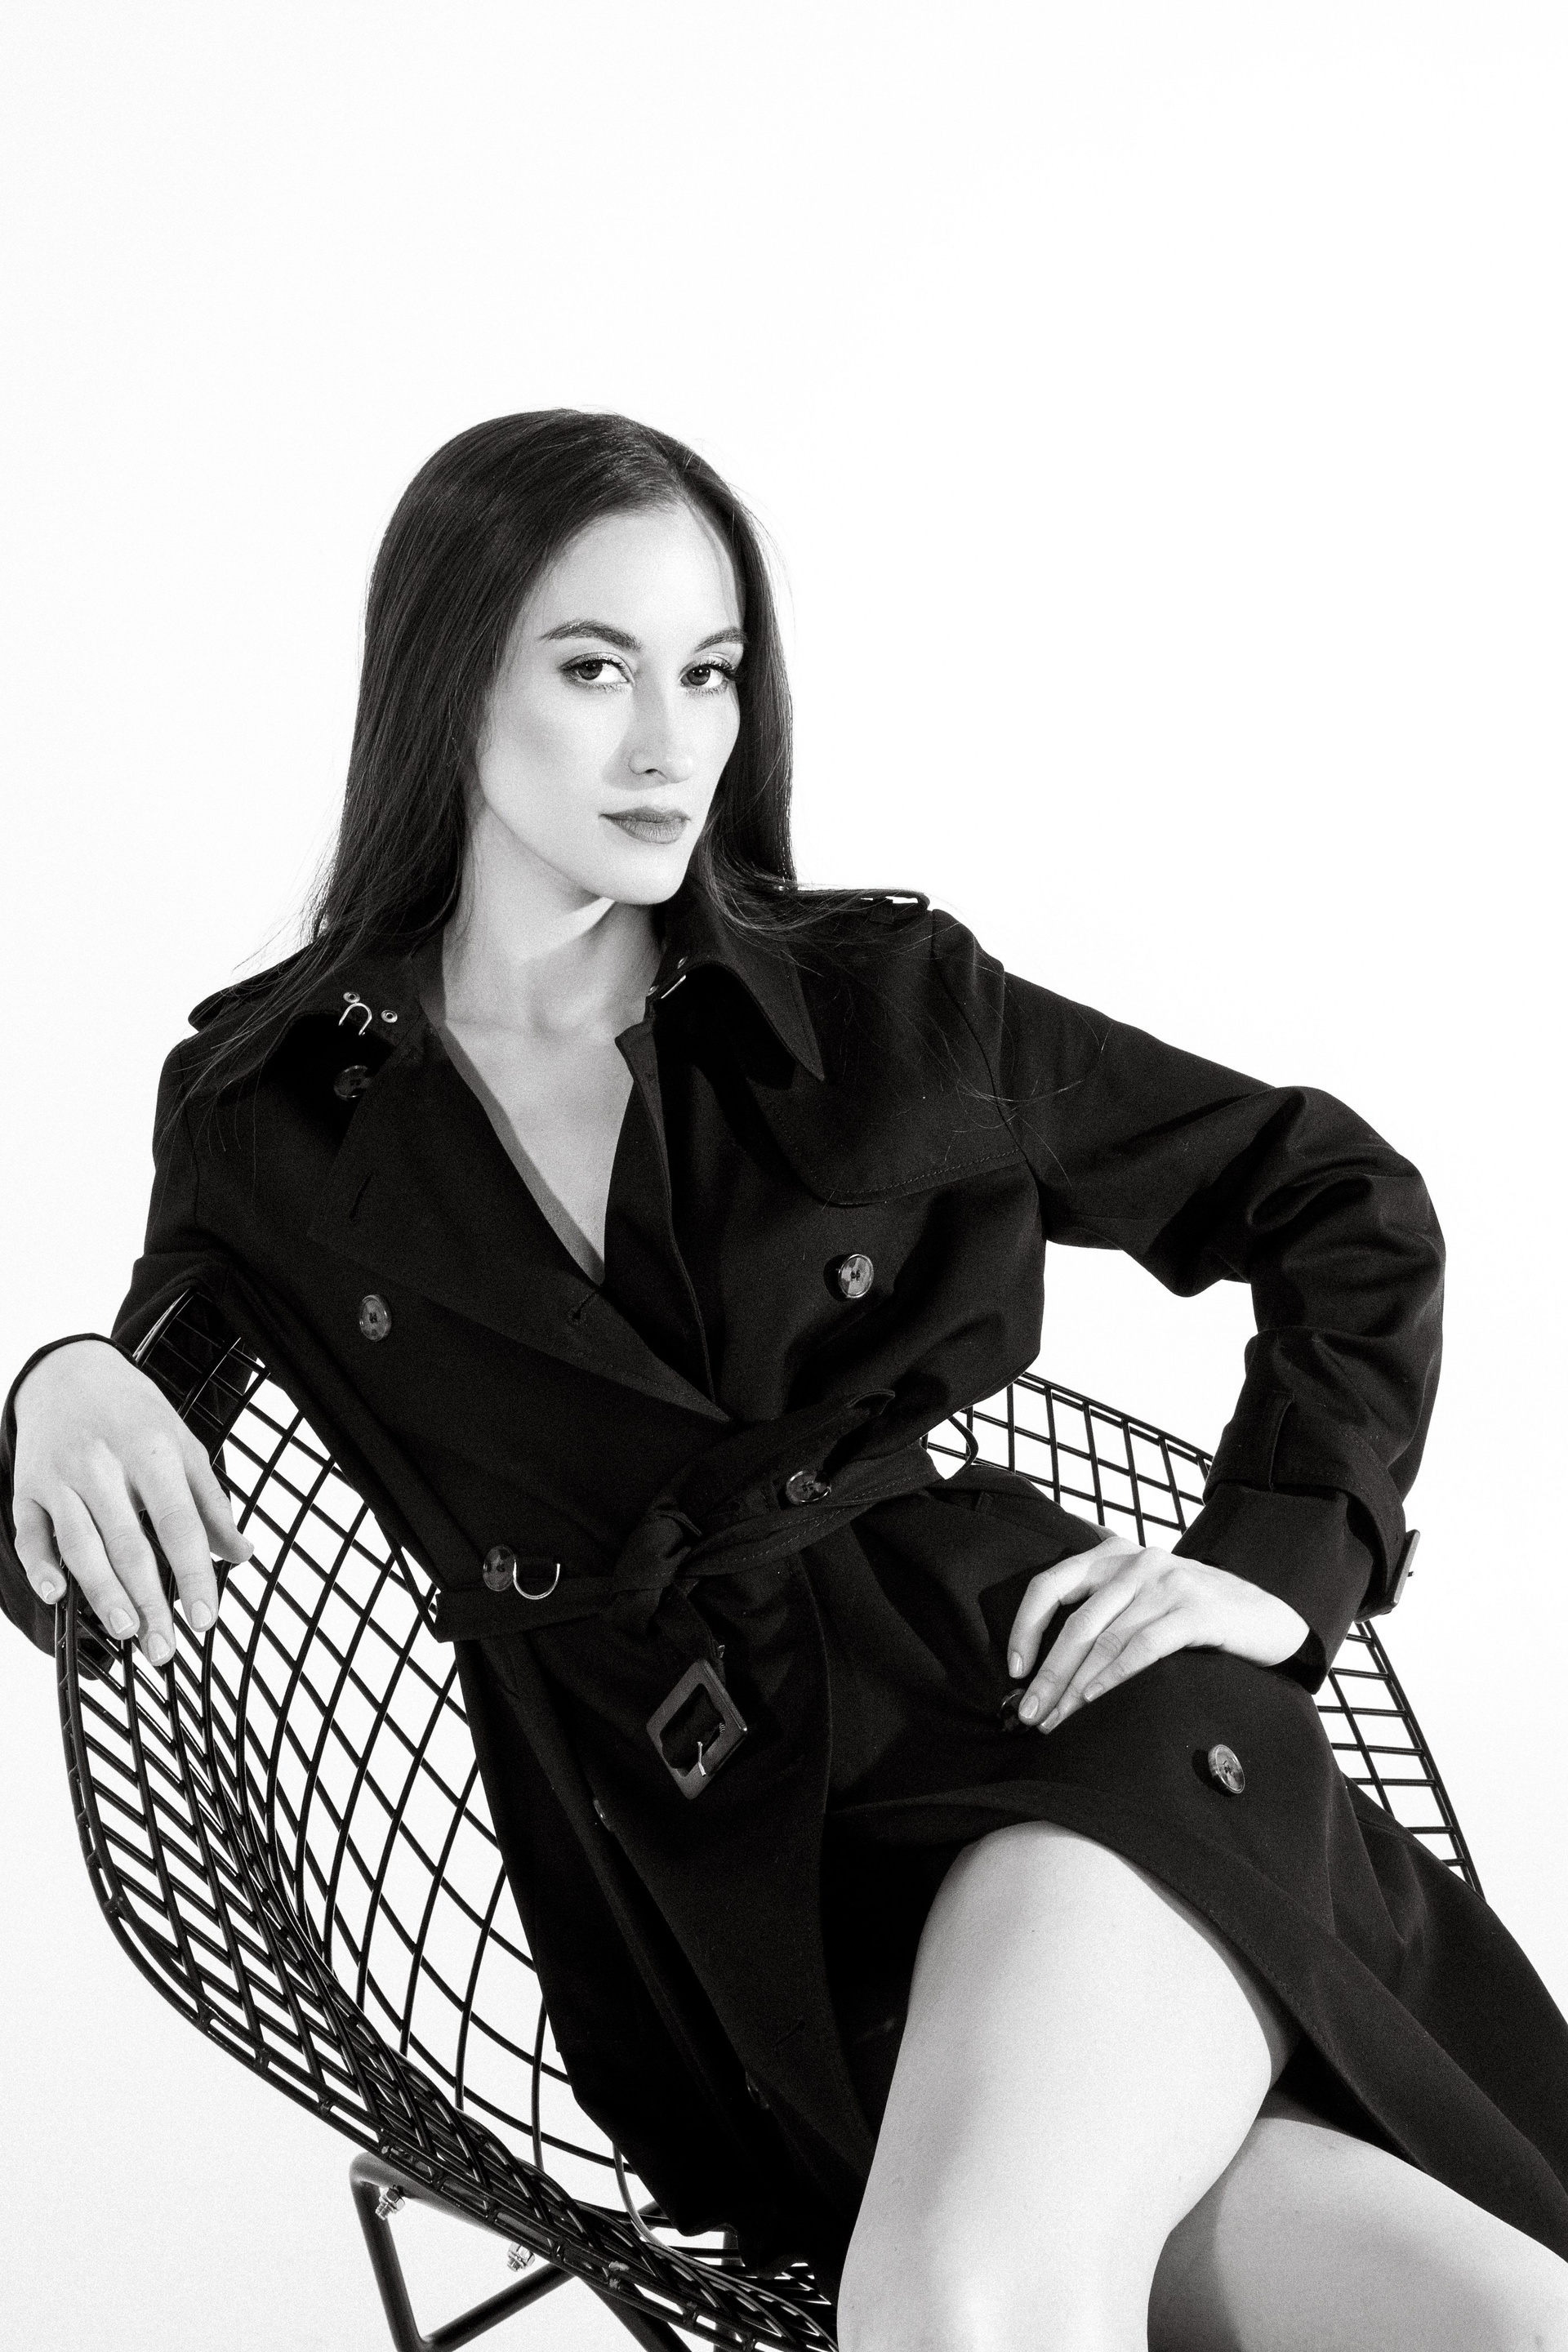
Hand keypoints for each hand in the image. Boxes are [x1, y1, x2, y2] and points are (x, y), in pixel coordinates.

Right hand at [12, 1338, 250, 1664]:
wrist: (70, 1371)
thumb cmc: (135, 1415)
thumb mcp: (184, 1446)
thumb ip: (210, 1503)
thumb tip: (241, 1555)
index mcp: (153, 1452)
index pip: (179, 1524)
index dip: (195, 1574)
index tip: (207, 1619)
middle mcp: (104, 1465)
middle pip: (129, 1544)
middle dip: (149, 1602)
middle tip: (164, 1647)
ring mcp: (61, 1477)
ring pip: (80, 1544)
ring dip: (102, 1592)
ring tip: (125, 1631)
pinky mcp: (27, 1487)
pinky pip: (29, 1534)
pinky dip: (40, 1566)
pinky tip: (56, 1595)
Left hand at [1005, 1528, 1309, 1733]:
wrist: (1268, 1616)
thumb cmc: (1196, 1613)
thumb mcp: (1145, 1593)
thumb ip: (1104, 1606)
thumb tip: (1047, 1660)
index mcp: (1114, 1554)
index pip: (1051, 1584)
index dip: (1025, 1627)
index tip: (1015, 1669)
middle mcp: (1136, 1562)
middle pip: (1076, 1622)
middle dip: (1048, 1673)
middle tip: (1030, 1713)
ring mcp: (1167, 1584)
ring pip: (1105, 1640)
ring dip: (1075, 1687)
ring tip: (1057, 1721)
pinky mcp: (1195, 1611)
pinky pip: (1142, 1647)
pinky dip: (1113, 1677)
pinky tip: (1095, 1702)